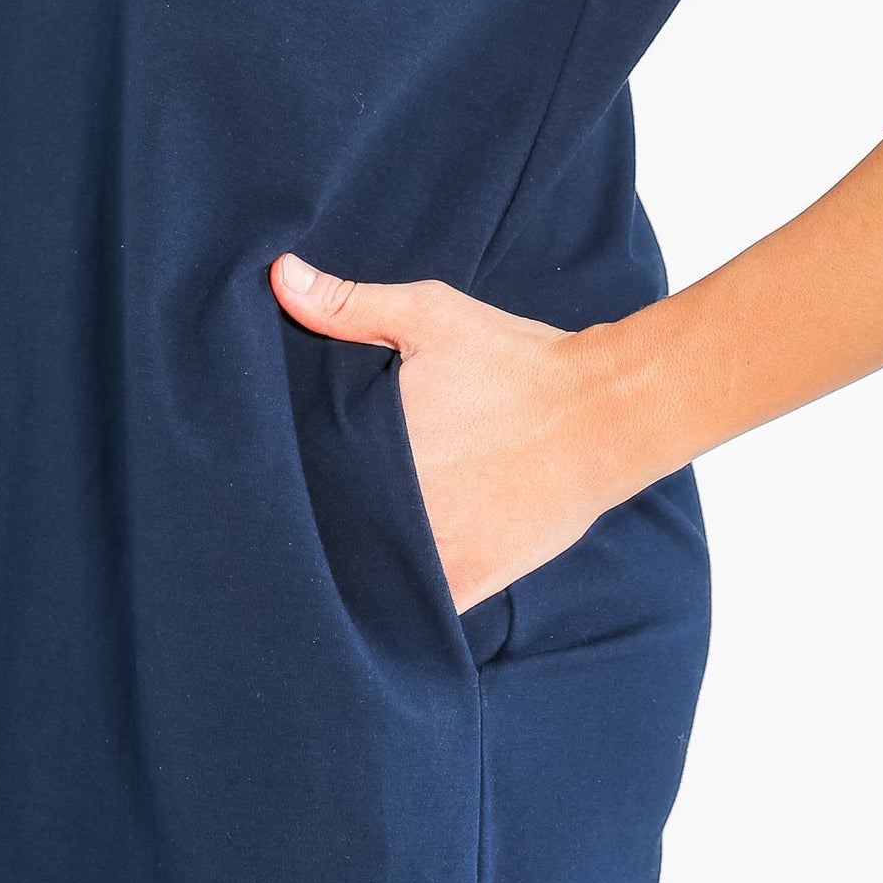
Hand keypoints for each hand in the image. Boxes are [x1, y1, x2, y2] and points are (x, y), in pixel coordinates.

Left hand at [269, 252, 635, 610]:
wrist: (603, 414)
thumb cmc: (517, 361)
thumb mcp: (431, 314)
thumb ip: (349, 305)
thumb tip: (280, 276)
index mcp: (372, 441)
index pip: (296, 471)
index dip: (285, 470)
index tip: (284, 463)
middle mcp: (395, 502)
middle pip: (327, 521)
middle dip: (317, 511)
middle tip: (315, 499)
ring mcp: (432, 549)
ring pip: (364, 569)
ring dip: (355, 555)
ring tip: (349, 537)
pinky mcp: (469, 581)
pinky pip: (413, 605)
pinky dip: (397, 598)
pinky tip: (390, 577)